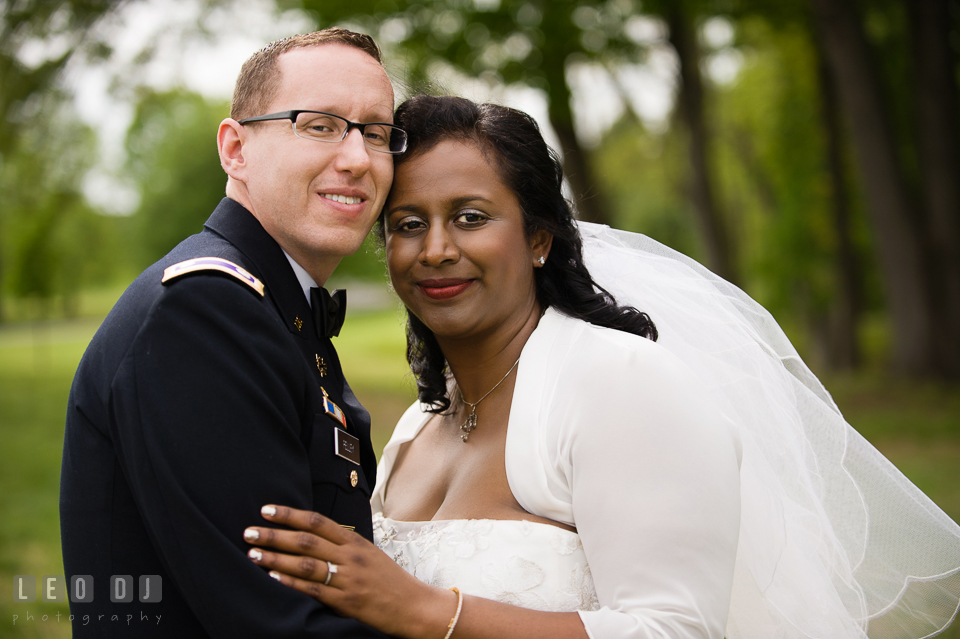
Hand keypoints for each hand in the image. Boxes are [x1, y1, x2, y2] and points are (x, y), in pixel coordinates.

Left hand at [244, 505, 452, 637]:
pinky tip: (273, 577)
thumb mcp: (369, 555)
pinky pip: (313, 590)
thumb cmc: (389, 580)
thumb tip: (312, 537)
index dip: (290, 514)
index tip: (266, 510)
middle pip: (306, 541)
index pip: (317, 521)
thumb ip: (343, 546)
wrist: (414, 606)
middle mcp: (350, 557)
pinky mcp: (346, 602)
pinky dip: (291, 583)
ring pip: (306, 564)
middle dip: (275, 535)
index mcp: (355, 542)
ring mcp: (348, 579)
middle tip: (249, 531)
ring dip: (276, 558)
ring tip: (253, 554)